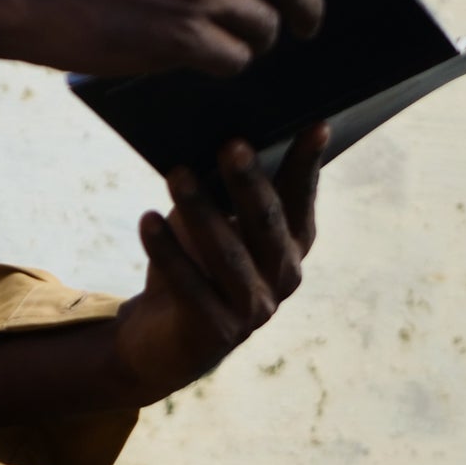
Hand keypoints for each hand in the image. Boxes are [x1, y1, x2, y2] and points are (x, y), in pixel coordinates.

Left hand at [108, 126, 326, 403]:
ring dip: (200, 211)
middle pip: (267, 223)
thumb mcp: (211, 224)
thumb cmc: (192, 265)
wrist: (160, 340)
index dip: (308, 164)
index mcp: (291, 245)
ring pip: (228, 254)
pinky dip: (167, 252)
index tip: (318, 124)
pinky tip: (147, 220)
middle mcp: (282, 277)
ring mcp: (253, 310)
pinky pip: (190, 286)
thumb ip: (223, 193)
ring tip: (177, 174)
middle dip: (249, 182)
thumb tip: (217, 143)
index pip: (302, 198)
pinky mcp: (215, 332)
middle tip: (231, 143)